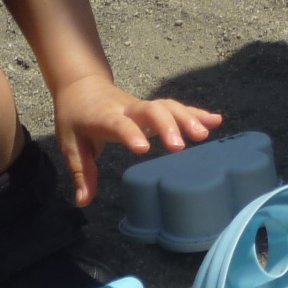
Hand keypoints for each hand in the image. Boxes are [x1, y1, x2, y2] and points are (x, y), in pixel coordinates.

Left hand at [50, 74, 222, 205]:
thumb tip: (83, 201)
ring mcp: (142, 107)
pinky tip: (216, 121)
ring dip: (186, 118)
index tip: (144, 148)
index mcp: (103, 118)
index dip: (130, 133)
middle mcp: (127, 109)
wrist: (82, 85)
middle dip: (167, 126)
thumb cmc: (76, 117)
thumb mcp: (71, 144)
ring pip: (167, 107)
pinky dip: (196, 113)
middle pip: (150, 111)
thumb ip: (81, 172)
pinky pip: (176, 108)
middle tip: (180, 147)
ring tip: (205, 134)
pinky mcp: (153, 109)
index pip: (118, 123)